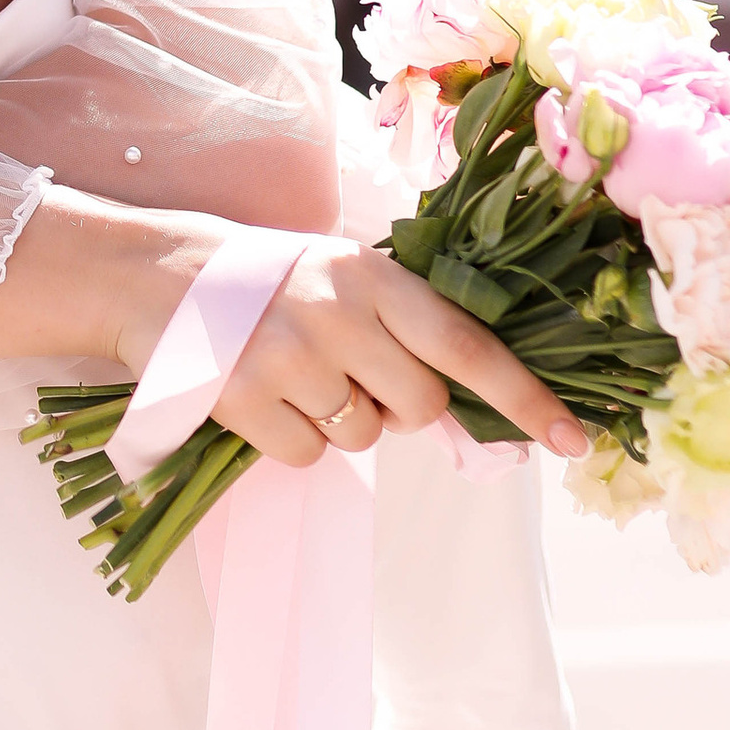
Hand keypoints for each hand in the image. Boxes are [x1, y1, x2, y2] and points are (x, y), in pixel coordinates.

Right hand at [218, 241, 584, 467]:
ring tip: (293, 373)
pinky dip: (293, 439)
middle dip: (399, 408)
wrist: (155, 274)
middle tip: (354, 375)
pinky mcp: (242, 397)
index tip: (574, 440)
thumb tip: (470, 406)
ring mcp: (288, 356)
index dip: (525, 397)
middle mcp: (337, 311)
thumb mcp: (342, 275)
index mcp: (373, 275)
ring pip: (362, 437)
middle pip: (419, 406)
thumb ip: (404, 325)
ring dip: (340, 421)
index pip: (468, 345)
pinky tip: (262, 395)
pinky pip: (308, 456)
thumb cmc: (268, 278)